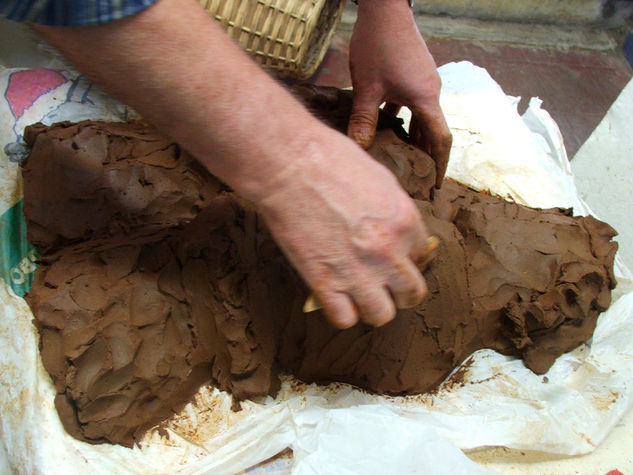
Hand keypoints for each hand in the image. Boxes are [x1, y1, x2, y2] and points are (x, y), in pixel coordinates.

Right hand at [259, 126, 430, 328]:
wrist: (288, 164)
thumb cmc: (329, 159)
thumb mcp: (379, 178)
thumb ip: (393, 209)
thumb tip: (396, 227)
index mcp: (405, 221)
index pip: (424, 255)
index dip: (407, 255)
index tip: (392, 254)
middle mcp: (388, 252)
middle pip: (412, 293)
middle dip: (400, 290)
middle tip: (384, 282)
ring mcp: (357, 271)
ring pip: (382, 315)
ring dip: (372, 306)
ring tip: (359, 294)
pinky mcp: (324, 282)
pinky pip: (344, 318)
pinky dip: (340, 312)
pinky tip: (334, 296)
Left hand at [348, 0, 451, 186]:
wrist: (386, 8)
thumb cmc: (377, 45)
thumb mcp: (367, 87)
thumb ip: (364, 120)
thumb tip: (359, 150)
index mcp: (425, 99)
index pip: (440, 140)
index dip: (439, 164)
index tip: (437, 184)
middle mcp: (430, 92)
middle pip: (434, 131)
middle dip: (428, 155)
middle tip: (419, 179)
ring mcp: (424, 82)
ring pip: (423, 117)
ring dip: (416, 137)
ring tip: (407, 159)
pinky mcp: (414, 74)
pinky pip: (415, 104)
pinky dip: (407, 120)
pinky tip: (392, 128)